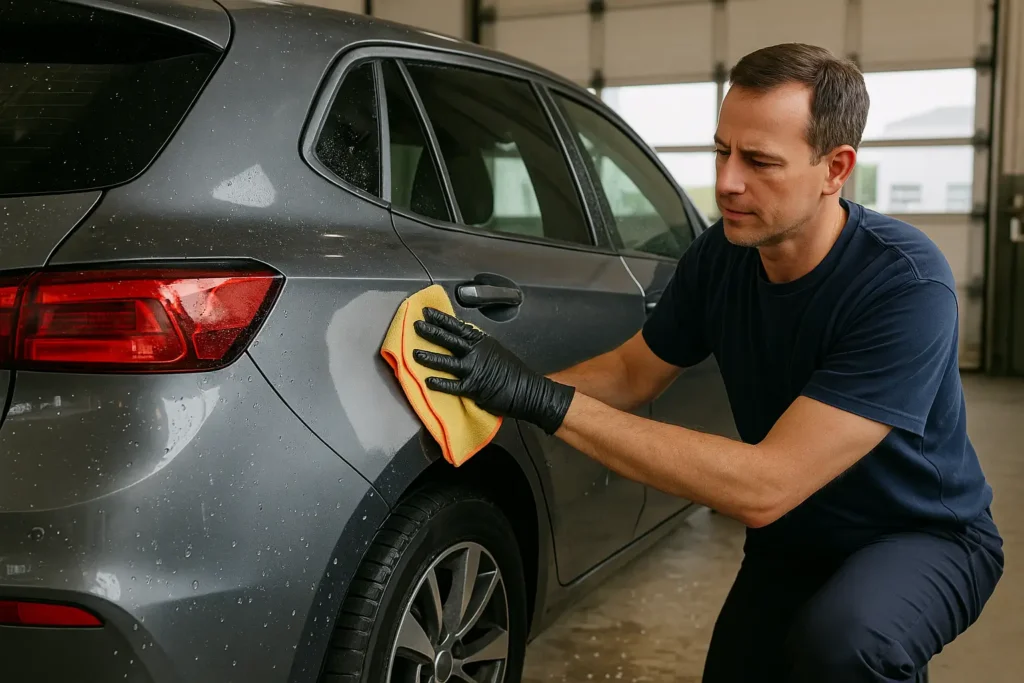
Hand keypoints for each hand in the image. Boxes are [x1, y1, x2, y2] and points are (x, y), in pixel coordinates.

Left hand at [412, 307, 574, 434]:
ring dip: (429, 357)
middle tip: (416, 325)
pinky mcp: (473, 388)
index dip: (441, 319)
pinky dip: (439, 383)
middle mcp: (476, 353)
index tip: (428, 313)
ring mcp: (474, 369)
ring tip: (415, 354)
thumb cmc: (513, 371)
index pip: (458, 327)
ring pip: (446, 361)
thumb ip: (478, 346)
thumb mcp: (496, 350)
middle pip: (449, 339)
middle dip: (431, 331)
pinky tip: (427, 381)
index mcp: (482, 341)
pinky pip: (452, 385)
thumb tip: (463, 342)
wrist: (527, 390)